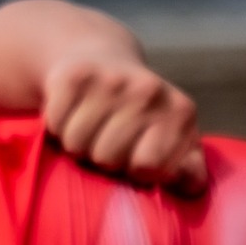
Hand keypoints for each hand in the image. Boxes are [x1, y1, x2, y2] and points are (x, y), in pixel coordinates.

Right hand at [42, 51, 203, 192]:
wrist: (101, 60)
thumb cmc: (139, 115)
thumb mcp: (174, 140)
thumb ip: (189, 171)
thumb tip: (182, 184)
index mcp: (180, 111)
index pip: (148, 166)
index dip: (134, 172)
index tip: (134, 159)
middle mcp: (148, 90)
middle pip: (107, 157)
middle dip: (102, 159)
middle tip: (106, 142)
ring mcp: (111, 80)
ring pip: (77, 143)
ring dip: (77, 145)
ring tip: (88, 131)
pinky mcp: (75, 75)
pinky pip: (55, 124)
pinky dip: (57, 126)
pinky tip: (71, 113)